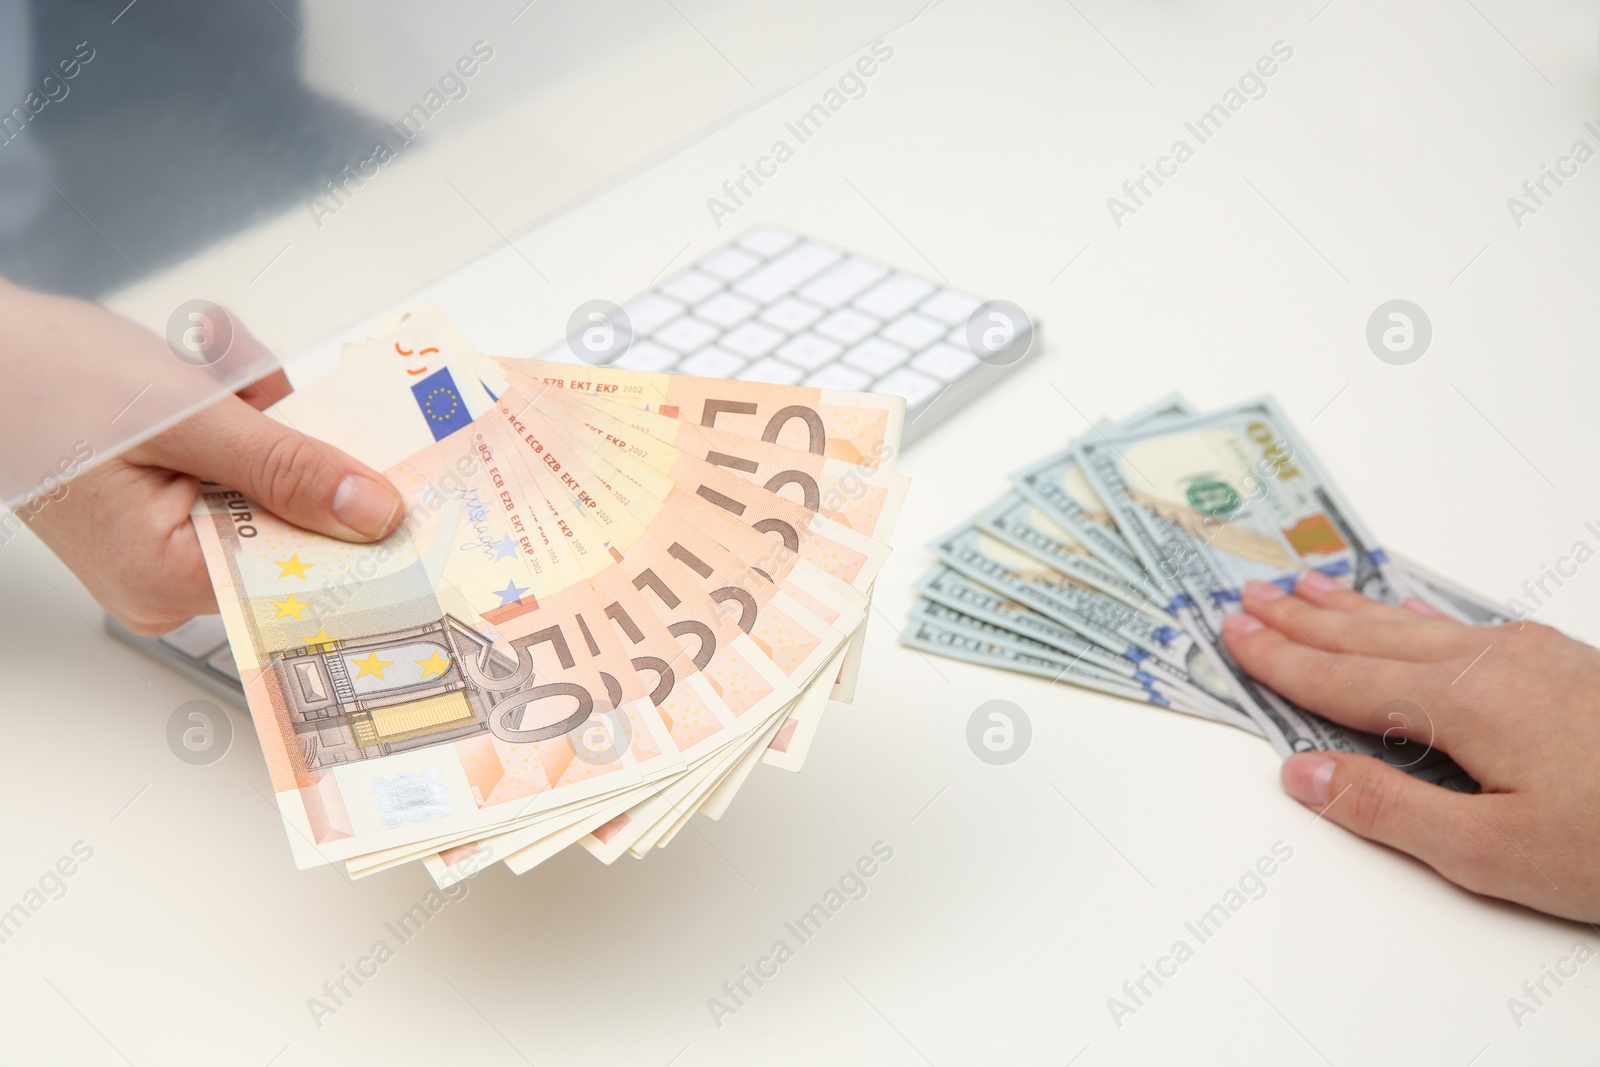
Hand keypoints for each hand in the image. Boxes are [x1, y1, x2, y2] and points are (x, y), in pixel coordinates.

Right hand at [13, 287, 402, 634]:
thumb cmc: (44, 381)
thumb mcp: (187, 419)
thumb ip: (287, 468)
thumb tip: (372, 513)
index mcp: (169, 579)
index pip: (300, 579)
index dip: (357, 534)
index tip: (407, 493)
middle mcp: (169, 578)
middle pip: (294, 524)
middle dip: (294, 445)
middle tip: (266, 391)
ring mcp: (168, 540)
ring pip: (272, 481)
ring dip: (262, 415)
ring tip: (216, 369)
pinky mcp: (169, 501)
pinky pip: (239, 463)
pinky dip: (238, 413)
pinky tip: (209, 374)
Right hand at [1222, 571, 1599, 922]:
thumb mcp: (1494, 852)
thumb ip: (1389, 809)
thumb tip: (1302, 774)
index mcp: (1460, 702)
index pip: (1343, 679)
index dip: (1281, 660)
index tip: (1232, 635)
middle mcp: (1488, 662)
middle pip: (1369, 636)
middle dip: (1302, 620)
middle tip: (1246, 599)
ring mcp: (1529, 654)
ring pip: (1411, 621)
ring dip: (1348, 606)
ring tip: (1303, 586)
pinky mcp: (1562, 661)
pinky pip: (1458, 621)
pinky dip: (1410, 610)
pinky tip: (1403, 607)